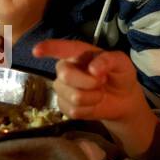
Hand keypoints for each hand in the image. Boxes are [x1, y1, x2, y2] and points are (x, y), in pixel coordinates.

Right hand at [33, 39, 147, 124]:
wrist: (123, 99)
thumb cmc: (119, 75)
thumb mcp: (122, 62)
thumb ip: (109, 60)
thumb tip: (92, 69)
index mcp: (78, 53)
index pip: (61, 49)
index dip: (48, 48)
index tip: (36, 51)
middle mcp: (66, 68)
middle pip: (65, 75)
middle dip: (88, 82)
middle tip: (102, 82)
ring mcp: (62, 87)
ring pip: (72, 96)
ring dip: (92, 98)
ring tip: (100, 94)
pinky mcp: (63, 104)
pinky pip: (73, 110)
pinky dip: (88, 110)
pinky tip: (93, 104)